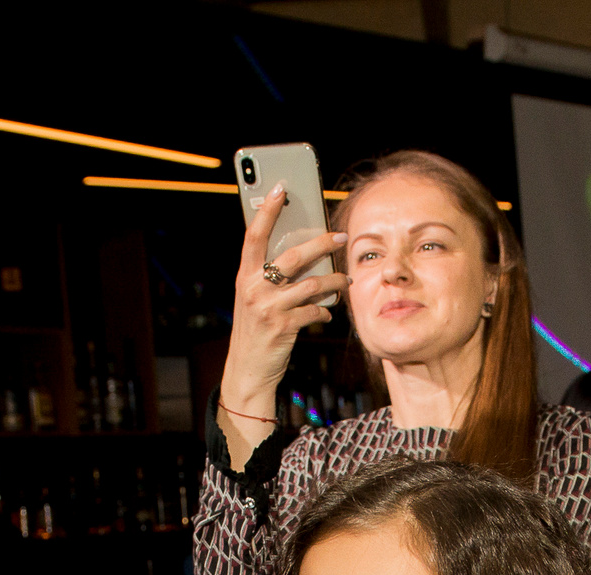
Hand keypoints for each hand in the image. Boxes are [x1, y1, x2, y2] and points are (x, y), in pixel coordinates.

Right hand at [220, 188, 345, 435]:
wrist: (247, 370)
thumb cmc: (255, 330)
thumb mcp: (254, 299)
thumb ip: (269, 277)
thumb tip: (302, 252)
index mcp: (244, 276)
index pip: (254, 236)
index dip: (266, 210)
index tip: (281, 188)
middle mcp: (253, 289)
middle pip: (291, 256)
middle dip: (320, 243)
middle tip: (340, 236)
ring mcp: (268, 308)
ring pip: (310, 284)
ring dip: (334, 280)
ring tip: (347, 279)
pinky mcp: (283, 327)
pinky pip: (314, 310)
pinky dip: (325, 309)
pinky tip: (330, 310)